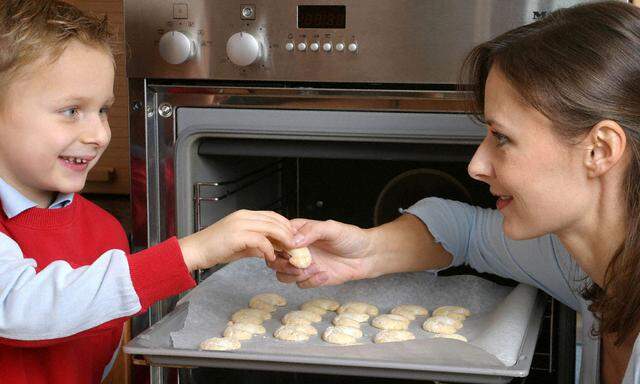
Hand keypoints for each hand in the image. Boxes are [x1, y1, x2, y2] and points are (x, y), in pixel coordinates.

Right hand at [178, 210, 295, 270]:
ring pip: (271, 228)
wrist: (194, 251)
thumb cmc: (214, 248)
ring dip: (282, 240)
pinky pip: (261, 240)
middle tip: (295, 245)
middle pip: (274, 220)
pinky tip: (270, 257)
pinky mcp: (237, 235)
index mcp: (244, 215)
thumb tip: (271, 250)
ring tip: (287, 251)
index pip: (272, 215)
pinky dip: (269, 249)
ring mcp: (240, 224)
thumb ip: (256, 244)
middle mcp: (243, 216)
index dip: (285, 225)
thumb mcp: (239, 244)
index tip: (293, 237)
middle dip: (288, 233)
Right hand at [267, 219, 374, 287]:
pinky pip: (302, 284)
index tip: (287, 249)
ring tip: (312, 269)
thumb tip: (294, 240)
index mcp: (299, 232)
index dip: (277, 245)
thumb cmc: (351, 238)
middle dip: (282, 264)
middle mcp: (298, 249)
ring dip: (295, 275)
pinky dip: (311, 281)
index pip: (277, 238)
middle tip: (297, 264)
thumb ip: (312, 231)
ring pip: (284, 275)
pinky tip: (325, 274)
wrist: (368, 256)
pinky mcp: (312, 278)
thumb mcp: (332, 228)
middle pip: (274, 260)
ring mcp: (304, 264)